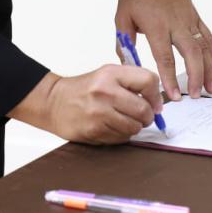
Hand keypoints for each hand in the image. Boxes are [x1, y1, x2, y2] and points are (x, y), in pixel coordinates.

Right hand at [8, 67, 161, 144]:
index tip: (155, 103)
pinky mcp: (94, 131)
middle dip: (147, 116)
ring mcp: (99, 113)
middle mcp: (105, 92)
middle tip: (142, 116)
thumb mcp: (107, 75)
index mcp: (111, 74)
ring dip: (134, 127)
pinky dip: (121, 135)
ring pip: (134, 128)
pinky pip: (121, 138)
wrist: (54, 102)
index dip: (156, 95)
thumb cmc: (84, 89)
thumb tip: (158, 101)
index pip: (148, 81)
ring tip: (123, 120)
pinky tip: (111, 127)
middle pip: (144, 110)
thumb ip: (132, 82)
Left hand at [115, 0, 211, 99]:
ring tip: (210, 89)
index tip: (172, 95)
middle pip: (191, 54)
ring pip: (204, 47)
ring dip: (209, 69)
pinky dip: (211, 52)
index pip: (165, 57)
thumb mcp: (122, 17)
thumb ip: (125, 43)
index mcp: (156, 25)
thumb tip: (127, 66)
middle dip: (196, 77)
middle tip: (196, 95)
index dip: (170, 78)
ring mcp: (188, 19)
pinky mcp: (195, 16)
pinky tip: (211, 66)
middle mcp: (176, 23)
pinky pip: (207, 36)